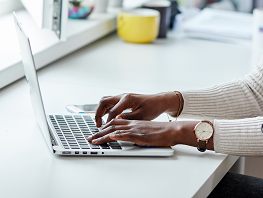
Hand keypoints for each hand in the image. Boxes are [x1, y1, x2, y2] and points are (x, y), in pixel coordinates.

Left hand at [87, 119, 213, 150]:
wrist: (172, 130)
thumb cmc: (161, 132)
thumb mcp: (145, 130)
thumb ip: (136, 132)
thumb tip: (128, 136)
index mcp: (134, 122)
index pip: (115, 123)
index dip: (104, 128)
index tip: (96, 133)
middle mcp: (132, 124)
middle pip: (112, 126)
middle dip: (99, 133)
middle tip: (90, 138)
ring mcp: (136, 129)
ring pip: (116, 131)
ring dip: (103, 136)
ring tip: (94, 141)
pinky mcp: (140, 135)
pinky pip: (127, 134)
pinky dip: (117, 136)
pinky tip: (110, 137)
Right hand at [93, 92, 179, 127]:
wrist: (158, 101)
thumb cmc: (152, 108)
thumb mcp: (142, 115)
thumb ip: (128, 117)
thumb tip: (117, 120)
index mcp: (127, 100)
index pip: (112, 111)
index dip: (108, 122)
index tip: (105, 131)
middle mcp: (122, 96)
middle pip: (104, 102)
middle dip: (98, 113)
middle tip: (98, 125)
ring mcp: (122, 97)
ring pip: (105, 101)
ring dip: (100, 110)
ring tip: (99, 123)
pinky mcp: (123, 100)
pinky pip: (110, 103)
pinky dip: (105, 109)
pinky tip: (106, 118)